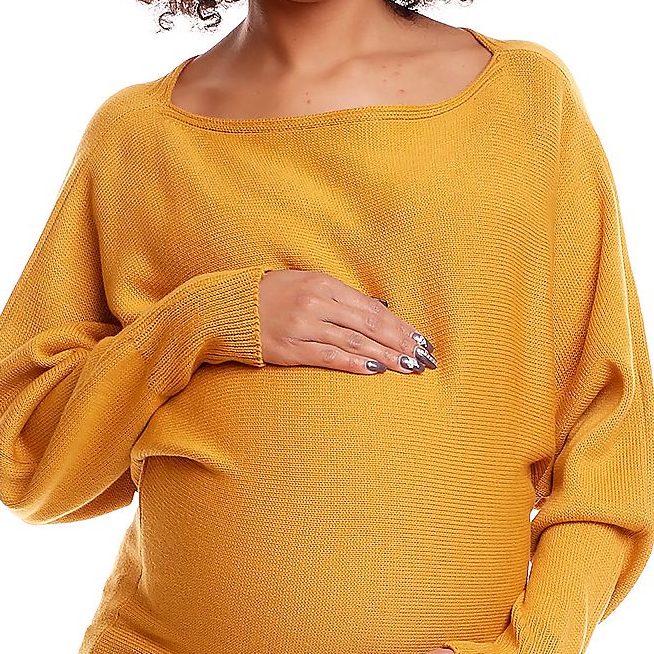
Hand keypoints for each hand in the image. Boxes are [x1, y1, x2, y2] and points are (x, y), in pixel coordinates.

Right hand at [258, 270, 436, 374]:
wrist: (230, 309)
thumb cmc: (273, 296)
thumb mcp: (308, 285)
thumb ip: (342, 299)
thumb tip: (381, 311)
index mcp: (324, 284)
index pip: (372, 308)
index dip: (400, 326)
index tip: (420, 340)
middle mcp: (316, 303)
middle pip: (369, 324)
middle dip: (400, 343)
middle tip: (423, 358)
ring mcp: (302, 326)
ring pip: (354, 342)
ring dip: (385, 356)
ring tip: (407, 367)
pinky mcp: (290, 348)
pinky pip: (329, 356)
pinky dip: (354, 363)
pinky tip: (374, 370)